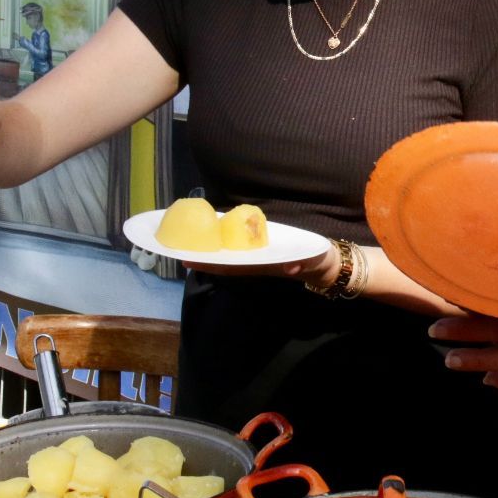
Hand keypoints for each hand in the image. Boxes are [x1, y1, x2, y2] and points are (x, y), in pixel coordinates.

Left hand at [181, 249, 336, 281]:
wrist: (323, 261)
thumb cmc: (316, 259)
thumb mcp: (312, 261)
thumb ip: (304, 263)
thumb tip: (292, 267)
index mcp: (262, 265)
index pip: (231, 266)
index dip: (209, 264)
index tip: (188, 260)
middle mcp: (254, 261)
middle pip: (222, 260)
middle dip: (200, 255)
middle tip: (174, 248)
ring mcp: (255, 254)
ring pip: (226, 252)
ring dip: (206, 248)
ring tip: (183, 239)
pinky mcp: (259, 246)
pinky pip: (236, 243)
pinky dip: (220, 238)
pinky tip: (208, 230)